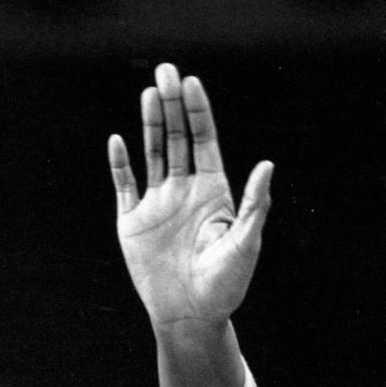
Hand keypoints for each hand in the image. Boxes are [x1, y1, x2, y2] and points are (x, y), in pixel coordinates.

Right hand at [108, 63, 272, 331]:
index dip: (198, 111)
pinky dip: (120, 163)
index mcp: (213, 191)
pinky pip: (125, 185)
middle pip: (177, 138)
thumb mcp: (245, 243)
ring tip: (148, 92)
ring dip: (150, 124)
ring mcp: (158, 203)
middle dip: (172, 105)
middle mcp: (185, 190)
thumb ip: (255, 204)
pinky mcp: (133, 221)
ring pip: (153, 153)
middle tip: (165, 70)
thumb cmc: (226, 284)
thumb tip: (267, 165)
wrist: (192, 316)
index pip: (204, 141)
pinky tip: (118, 140)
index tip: (191, 83)